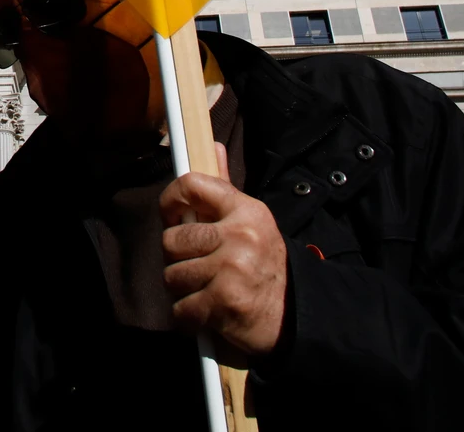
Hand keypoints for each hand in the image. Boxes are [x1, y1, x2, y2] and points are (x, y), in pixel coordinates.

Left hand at [160, 165, 287, 357]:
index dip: (169, 200)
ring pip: (172, 276)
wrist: (293, 317)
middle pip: (172, 239)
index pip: (191, 185)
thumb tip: (211, 145)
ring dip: (183, 290)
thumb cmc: (264, 267)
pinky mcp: (224, 301)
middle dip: (177, 258)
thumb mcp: (252, 223)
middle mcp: (240, 236)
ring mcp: (232, 269)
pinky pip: (180, 308)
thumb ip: (225, 190)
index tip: (171, 217)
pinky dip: (188, 317)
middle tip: (197, 267)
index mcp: (246, 211)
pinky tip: (207, 313)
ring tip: (206, 290)